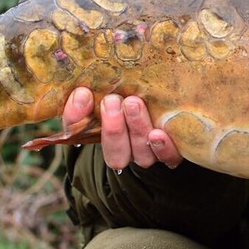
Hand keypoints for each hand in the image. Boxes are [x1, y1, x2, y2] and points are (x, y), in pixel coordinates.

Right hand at [62, 87, 182, 169]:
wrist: (161, 96)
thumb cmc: (128, 92)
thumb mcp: (107, 90)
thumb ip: (87, 96)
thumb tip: (81, 93)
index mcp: (100, 135)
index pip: (81, 134)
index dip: (78, 118)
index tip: (83, 95)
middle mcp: (124, 151)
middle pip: (116, 154)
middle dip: (112, 128)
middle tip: (112, 100)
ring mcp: (148, 153)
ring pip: (141, 155)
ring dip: (136, 129)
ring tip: (133, 103)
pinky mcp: (171, 150)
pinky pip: (168, 157)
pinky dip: (163, 148)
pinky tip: (159, 133)